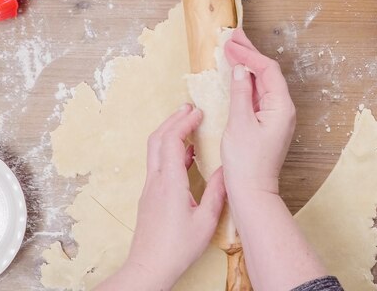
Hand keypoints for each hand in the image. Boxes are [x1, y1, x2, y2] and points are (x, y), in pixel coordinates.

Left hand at [97, 105, 225, 290]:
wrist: (149, 267)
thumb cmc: (177, 248)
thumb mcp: (206, 221)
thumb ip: (217, 192)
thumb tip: (227, 170)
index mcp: (170, 183)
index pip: (172, 141)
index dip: (184, 122)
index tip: (198, 112)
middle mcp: (156, 181)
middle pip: (157, 139)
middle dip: (174, 119)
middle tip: (190, 108)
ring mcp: (150, 187)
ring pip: (155, 150)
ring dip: (170, 132)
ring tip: (188, 124)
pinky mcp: (150, 195)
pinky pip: (158, 163)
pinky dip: (170, 150)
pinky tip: (186, 154)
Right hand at [221, 29, 295, 195]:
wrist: (252, 192)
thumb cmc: (246, 163)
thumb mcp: (239, 124)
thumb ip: (240, 94)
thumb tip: (239, 71)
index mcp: (281, 107)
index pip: (267, 70)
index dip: (249, 54)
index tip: (230, 43)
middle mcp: (283, 109)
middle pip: (267, 73)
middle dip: (250, 54)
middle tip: (233, 36)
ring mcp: (276, 116)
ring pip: (262, 83)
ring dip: (247, 66)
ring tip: (233, 49)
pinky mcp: (267, 123)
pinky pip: (258, 96)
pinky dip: (246, 83)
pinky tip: (236, 75)